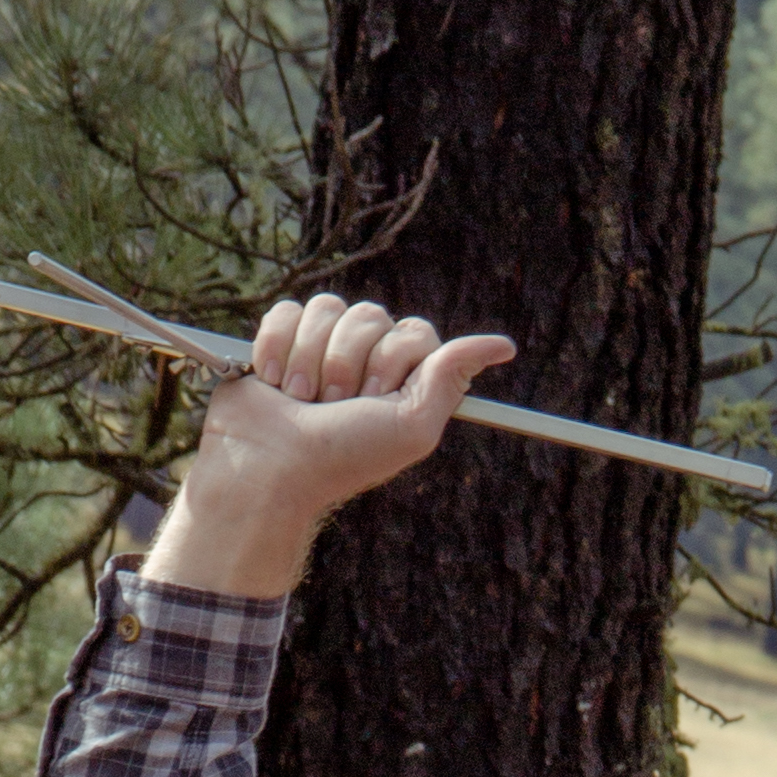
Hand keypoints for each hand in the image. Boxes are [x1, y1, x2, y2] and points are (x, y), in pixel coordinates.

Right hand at [141, 291, 516, 599]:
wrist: (271, 469)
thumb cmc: (342, 456)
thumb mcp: (412, 426)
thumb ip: (451, 378)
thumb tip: (505, 345)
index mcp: (402, 378)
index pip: (414, 333)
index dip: (392, 362)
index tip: (373, 400)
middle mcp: (365, 359)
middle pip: (371, 315)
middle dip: (349, 363)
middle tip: (334, 406)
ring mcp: (322, 347)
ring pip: (328, 308)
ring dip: (311, 359)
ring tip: (300, 400)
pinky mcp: (279, 339)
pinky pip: (288, 311)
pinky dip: (278, 348)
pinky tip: (273, 382)